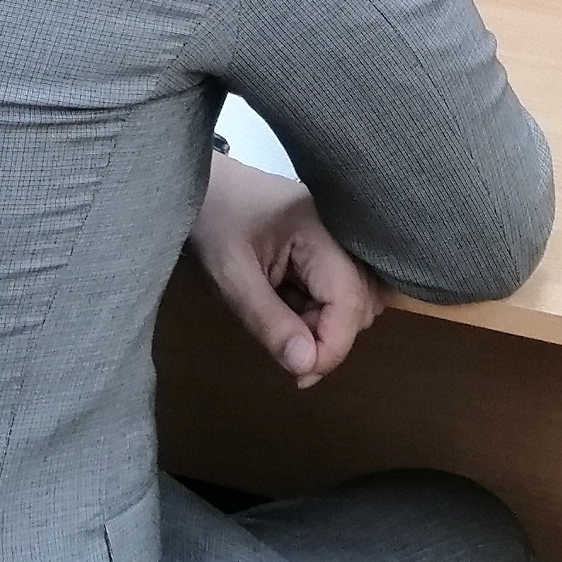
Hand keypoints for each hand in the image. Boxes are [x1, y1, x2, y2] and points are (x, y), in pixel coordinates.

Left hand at [191, 152, 380, 388]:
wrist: (201, 184)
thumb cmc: (212, 222)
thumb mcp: (230, 276)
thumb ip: (268, 321)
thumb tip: (306, 366)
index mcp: (320, 231)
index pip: (349, 299)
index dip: (333, 346)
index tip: (300, 376)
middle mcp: (341, 233)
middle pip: (359, 303)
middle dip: (327, 338)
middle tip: (283, 349)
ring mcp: (337, 239)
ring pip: (353, 301)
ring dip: (322, 327)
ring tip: (280, 323)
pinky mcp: (328, 248)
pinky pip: (338, 291)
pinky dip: (316, 312)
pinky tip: (285, 307)